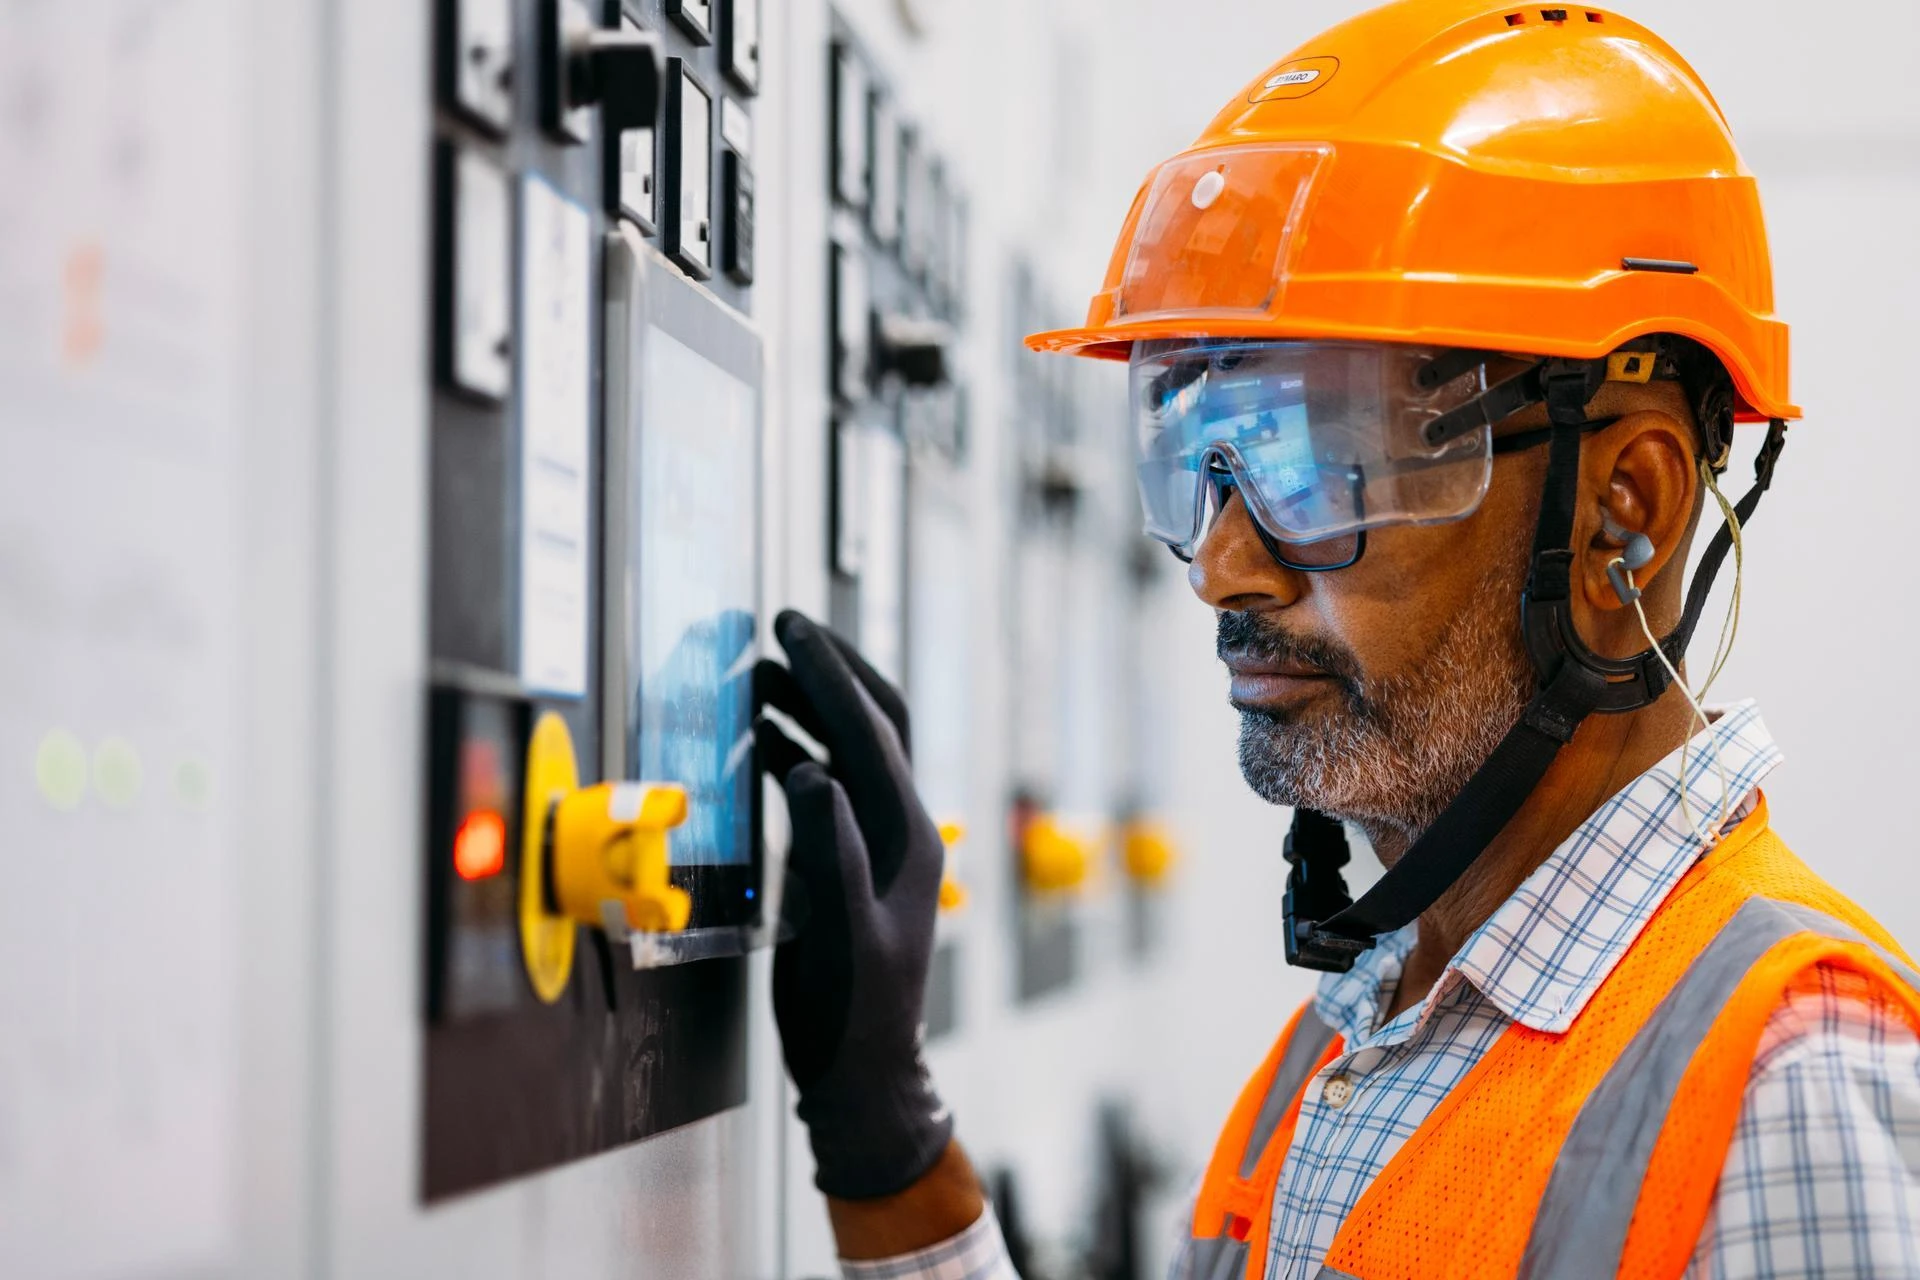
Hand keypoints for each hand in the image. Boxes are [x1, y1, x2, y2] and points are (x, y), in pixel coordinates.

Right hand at [755, 610, 953, 1199]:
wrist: (862, 1072)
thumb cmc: (852, 1015)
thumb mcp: (841, 936)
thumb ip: (828, 852)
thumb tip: (809, 770)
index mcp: (907, 836)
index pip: (870, 732)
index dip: (830, 675)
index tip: (792, 629)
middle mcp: (900, 827)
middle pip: (873, 723)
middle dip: (830, 671)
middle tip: (784, 627)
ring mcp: (878, 842)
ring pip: (849, 750)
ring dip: (808, 707)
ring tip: (758, 674)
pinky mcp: (852, 860)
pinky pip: (828, 786)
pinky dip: (795, 752)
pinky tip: (760, 741)